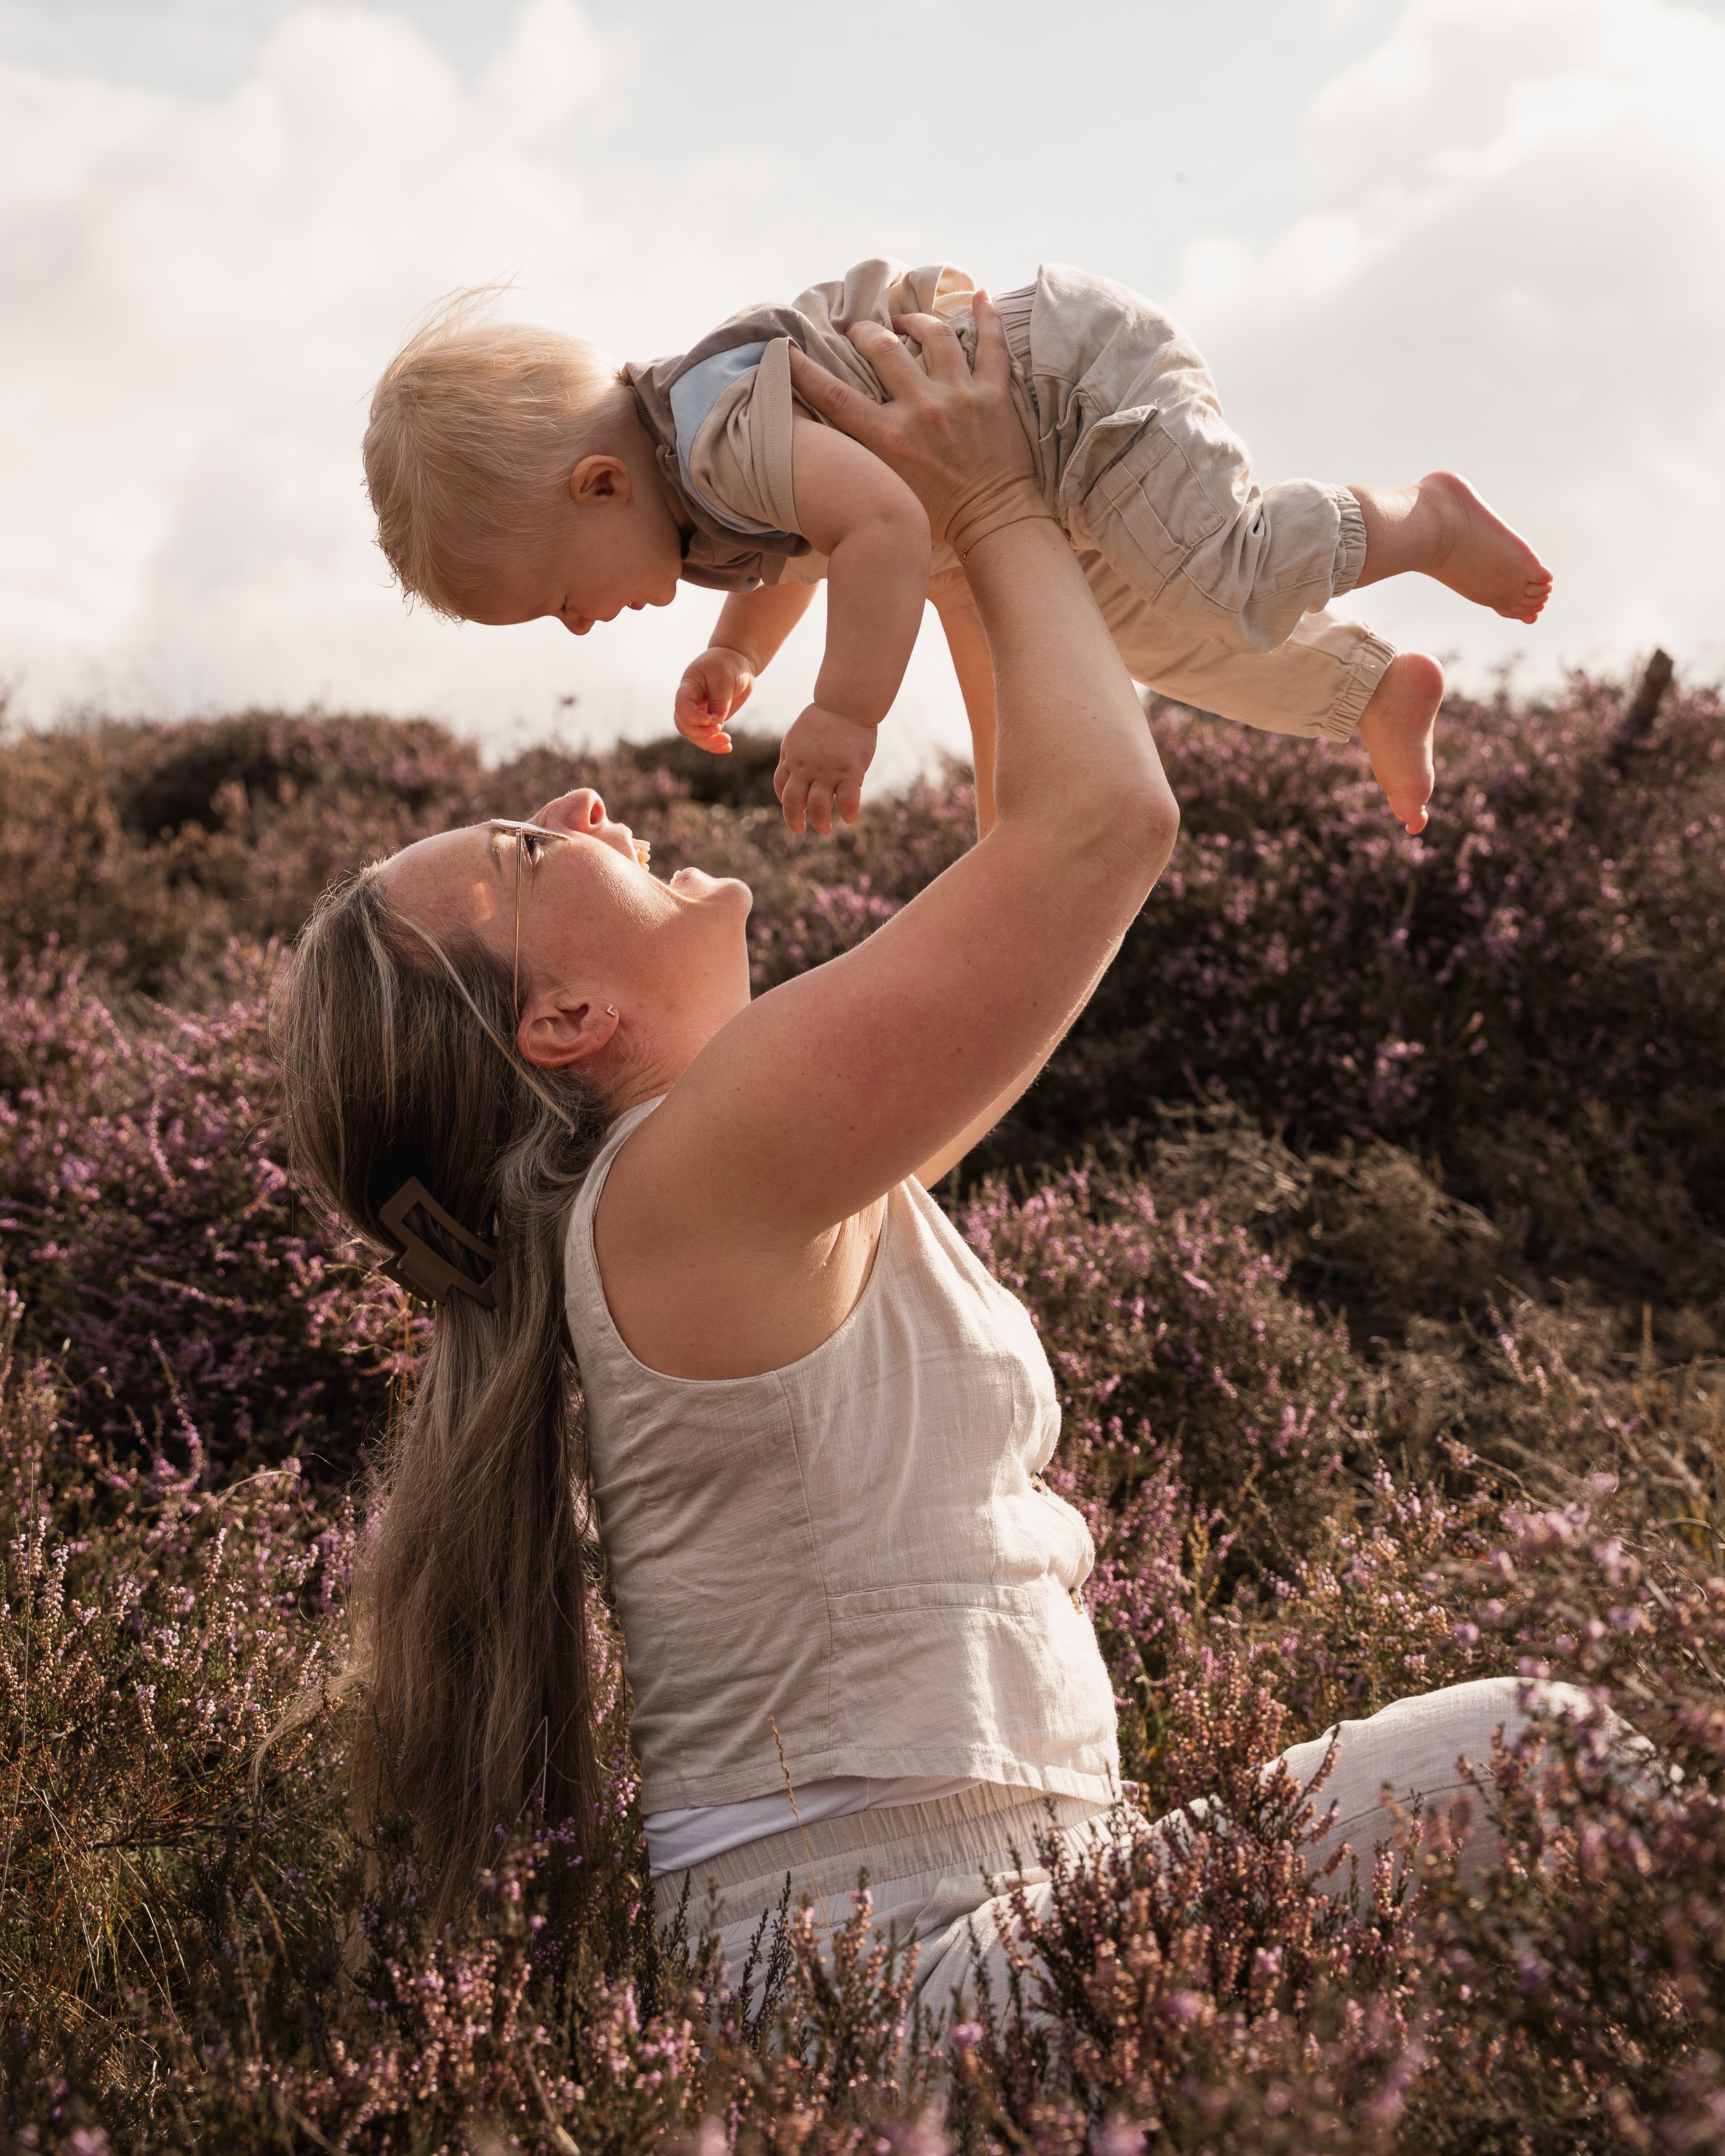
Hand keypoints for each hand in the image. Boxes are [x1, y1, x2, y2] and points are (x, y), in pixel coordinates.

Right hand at [674, 645, 755, 754]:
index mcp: (688, 687)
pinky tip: (727, 747)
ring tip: (727, 741)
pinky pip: (707, 737)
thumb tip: (716, 723)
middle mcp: (690, 702)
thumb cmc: (729, 665)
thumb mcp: (725, 679)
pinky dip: (716, 745)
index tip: (711, 720)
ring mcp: (699, 712)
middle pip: (684, 725)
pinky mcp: (711, 720)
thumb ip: (719, 701)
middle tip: (720, 730)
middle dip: (699, 734)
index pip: (682, 707)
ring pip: (695, 735)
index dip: (693, 718)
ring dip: (709, 743)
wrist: (738, 661)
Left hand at [774, 704, 877, 834]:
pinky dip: (848, 813)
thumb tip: (796, 777)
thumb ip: (795, 757)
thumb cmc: (825, 719)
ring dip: (821, 823)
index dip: (786, 803)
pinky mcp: (849, 772)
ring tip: (826, 829)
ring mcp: (827, 772)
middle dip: (795, 821)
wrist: (845, 703)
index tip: (795, 810)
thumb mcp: (798, 737)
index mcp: (791, 759)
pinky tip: (849, 819)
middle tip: (802, 830)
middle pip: (793, 804)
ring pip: (818, 808)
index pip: (781, 788)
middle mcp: (805, 768)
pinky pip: (847, 801)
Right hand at [786, 292, 1041, 556]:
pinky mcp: (994, 395)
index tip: (786, 349)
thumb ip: (863, 456)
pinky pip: (992, 344)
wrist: (995, 525)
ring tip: (904, 320)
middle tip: (858, 332)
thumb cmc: (940, 518)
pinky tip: (979, 296)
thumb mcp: (888, 488)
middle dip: (863, 333)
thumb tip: (832, 436)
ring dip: (914, 319)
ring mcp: (961, 397)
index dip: (804, 370)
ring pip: (934, 333)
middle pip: (883, 347)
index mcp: (889, 438)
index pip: (835, 395)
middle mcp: (923, 409)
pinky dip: (987, 317)